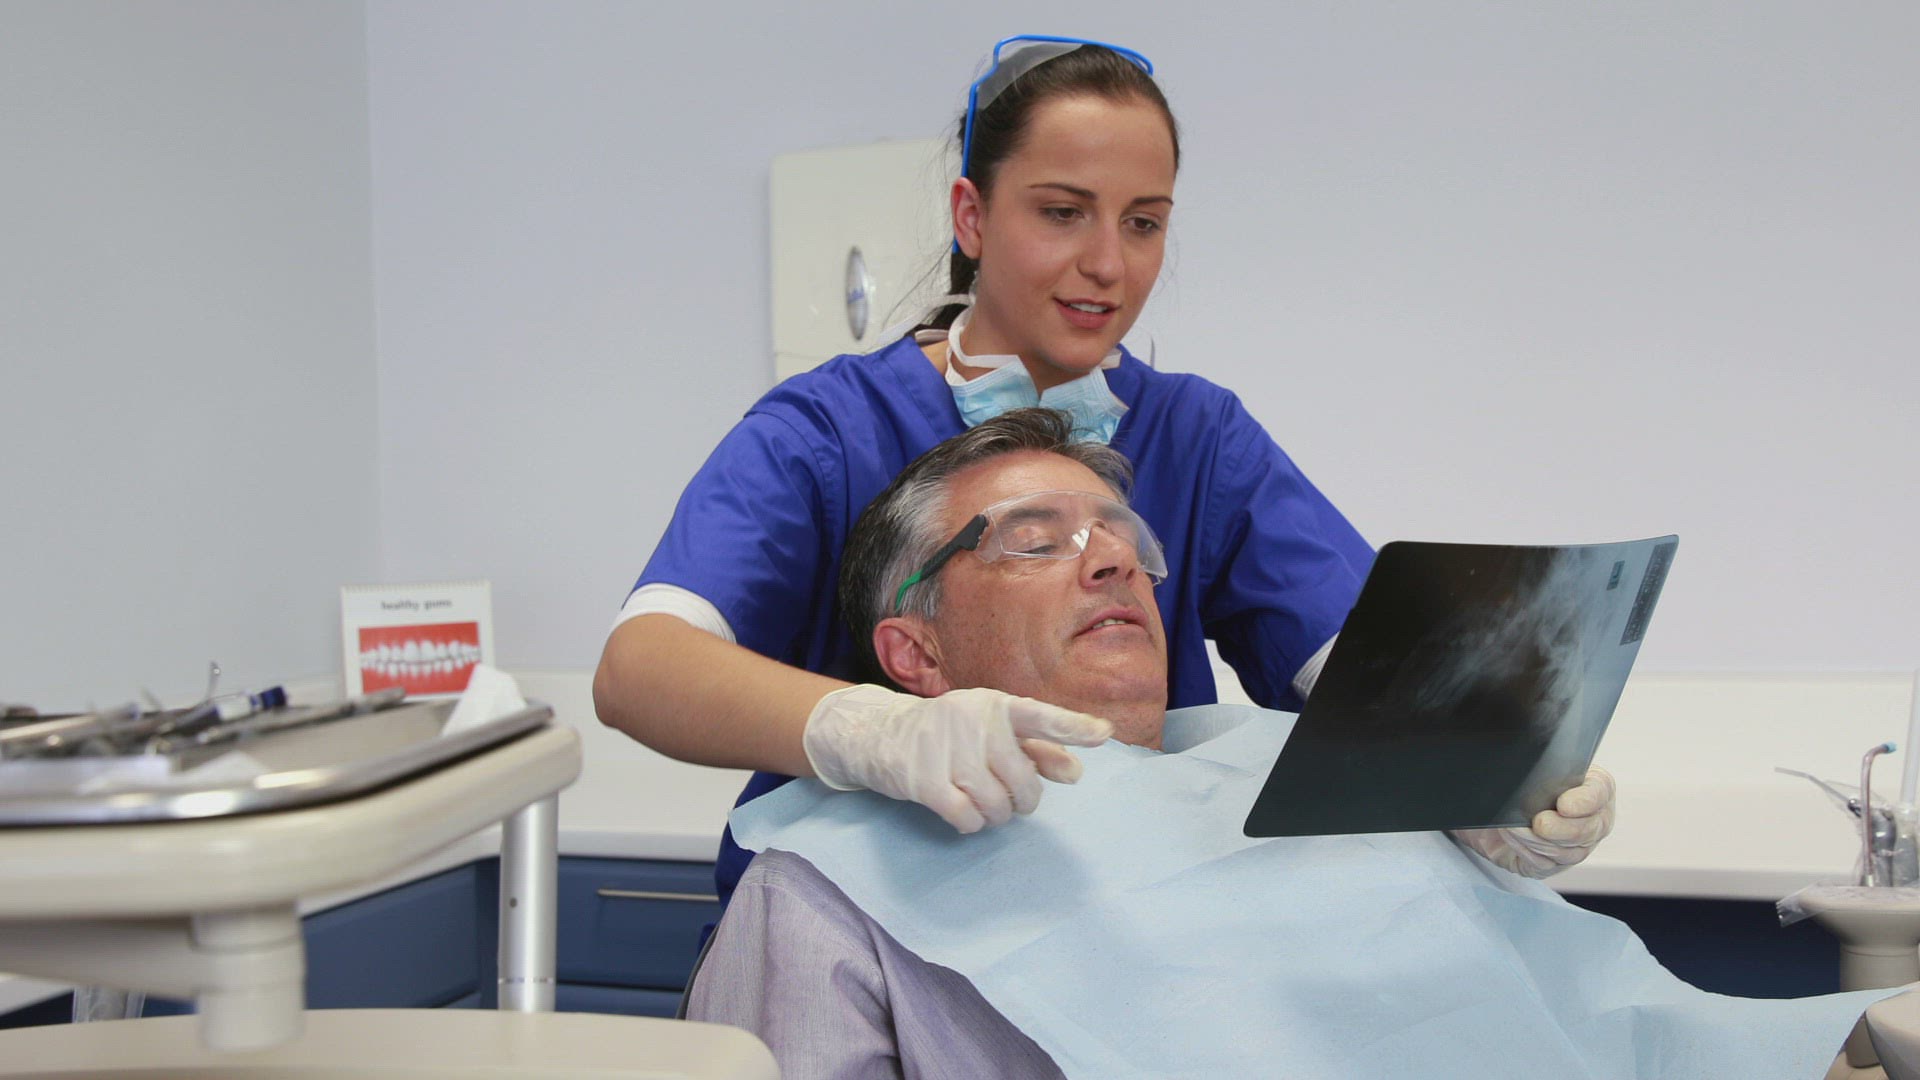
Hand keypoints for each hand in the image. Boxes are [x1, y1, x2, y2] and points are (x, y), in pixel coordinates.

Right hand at [802, 684, 1112, 831]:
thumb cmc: (949, 733)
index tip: (1104, 734)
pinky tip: (963, 813)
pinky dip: (971, 824)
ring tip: (982, 803)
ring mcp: (947, 752)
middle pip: (1022, 782)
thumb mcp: (991, 730)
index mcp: (995, 706)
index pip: (1040, 717)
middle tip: (1011, 798)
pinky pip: (968, 818)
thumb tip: (1075, 772)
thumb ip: (1036, 750)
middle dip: (1023, 800)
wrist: (880, 734)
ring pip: (996, 805)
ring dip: (995, 815)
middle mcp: (973, 723)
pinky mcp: (924, 781)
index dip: (1072, 727)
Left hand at [1451, 767, 1616, 877]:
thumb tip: (1537, 768)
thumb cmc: (1519, 782)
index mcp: (1594, 788)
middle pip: (1588, 830)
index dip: (1584, 802)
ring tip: (1512, 827)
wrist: (1492, 807)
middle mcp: (1593, 820)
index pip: (1599, 793)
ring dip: (1535, 839)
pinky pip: (1545, 864)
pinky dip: (1525, 851)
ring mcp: (1577, 847)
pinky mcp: (1553, 865)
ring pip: (1566, 852)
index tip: (1563, 804)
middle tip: (1539, 822)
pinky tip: (1512, 838)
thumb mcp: (1532, 768)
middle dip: (1560, 829)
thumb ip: (1542, 769)